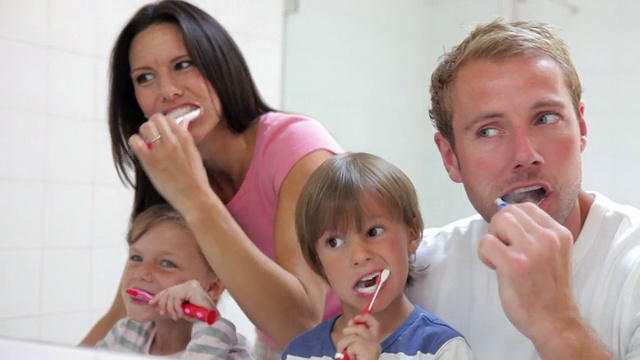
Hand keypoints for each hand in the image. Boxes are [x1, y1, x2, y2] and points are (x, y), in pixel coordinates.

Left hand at [128, 113, 213, 213]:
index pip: (170, 119)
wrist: (194, 198)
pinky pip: (135, 142)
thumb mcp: (194, 154)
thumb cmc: (196, 179)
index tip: (162, 131)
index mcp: (185, 139)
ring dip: (144, 133)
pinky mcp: (150, 162)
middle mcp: (173, 141)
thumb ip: (186, 137)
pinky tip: (140, 149)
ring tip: (146, 143)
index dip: (164, 124)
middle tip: (153, 136)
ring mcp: (161, 151)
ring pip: (145, 127)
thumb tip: (182, 122)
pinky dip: (135, 142)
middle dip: (153, 125)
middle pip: (156, 119)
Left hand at [150, 280, 214, 321]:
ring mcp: (191, 284)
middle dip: (163, 303)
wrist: (209, 319)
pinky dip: (176, 308)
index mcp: (188, 286)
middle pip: (169, 291)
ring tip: (176, 317)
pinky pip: (177, 298)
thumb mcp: (180, 308)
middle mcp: (190, 283)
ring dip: (171, 309)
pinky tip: (180, 314)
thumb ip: (170, 303)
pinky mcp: (191, 288)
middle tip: (162, 313)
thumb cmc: (197, 315)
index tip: (152, 303)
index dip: (160, 296)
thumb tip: (154, 302)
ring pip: (171, 295)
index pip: (170, 289)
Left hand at [335, 314, 380, 359]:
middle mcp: (375, 345)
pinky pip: (351, 344)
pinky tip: (351, 359)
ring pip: (352, 336)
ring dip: (343, 345)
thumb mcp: (353, 350)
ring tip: (344, 355)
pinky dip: (347, 351)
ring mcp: (372, 347)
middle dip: (348, 332)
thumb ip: (353, 338)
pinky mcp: (367, 349)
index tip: (355, 319)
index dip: (365, 318)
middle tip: (343, 340)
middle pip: (361, 328)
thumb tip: (351, 323)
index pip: (375, 325)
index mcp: (373, 345)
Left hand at [478, 202, 576, 341]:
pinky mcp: (515, 264)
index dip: (511, 221)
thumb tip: (504, 215)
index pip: (526, 207)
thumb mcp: (552, 253)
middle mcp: (548, 237)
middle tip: (503, 250)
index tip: (512, 241)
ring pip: (498, 221)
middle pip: (509, 211)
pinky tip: (494, 267)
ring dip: (492, 238)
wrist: (554, 322)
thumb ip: (535, 234)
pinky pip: (486, 242)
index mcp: (559, 233)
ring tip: (499, 257)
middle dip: (498, 228)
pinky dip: (484, 253)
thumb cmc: (548, 290)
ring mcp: (532, 250)